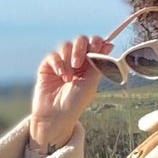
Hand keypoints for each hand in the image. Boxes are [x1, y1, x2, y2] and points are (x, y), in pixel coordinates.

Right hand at [30, 34, 112, 149]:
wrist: (56, 116)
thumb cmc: (75, 103)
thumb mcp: (91, 82)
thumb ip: (99, 63)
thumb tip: (109, 44)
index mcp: (89, 65)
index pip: (93, 44)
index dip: (95, 42)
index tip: (96, 48)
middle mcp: (76, 62)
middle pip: (80, 40)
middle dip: (80, 48)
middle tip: (78, 63)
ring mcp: (62, 63)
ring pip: (66, 46)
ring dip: (68, 59)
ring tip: (68, 78)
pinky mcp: (48, 66)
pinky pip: (53, 55)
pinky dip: (58, 64)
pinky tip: (61, 76)